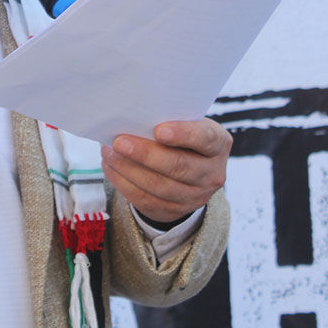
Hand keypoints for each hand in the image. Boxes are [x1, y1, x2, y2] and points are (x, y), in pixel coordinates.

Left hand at [102, 119, 231, 224]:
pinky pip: (145, 199)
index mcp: (219, 144)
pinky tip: (111, 167)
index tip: (158, 130)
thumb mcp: (188, 125)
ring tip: (108, 153)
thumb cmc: (183, 138)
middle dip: (145, 154)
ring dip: (128, 168)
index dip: (183, 134)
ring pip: (159, 185)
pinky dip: (124, 183)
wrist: (190, 172)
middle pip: (178, 166)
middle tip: (119, 141)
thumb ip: (170, 120)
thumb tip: (132, 117)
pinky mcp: (174, 211)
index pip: (205, 139)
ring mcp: (195, 196)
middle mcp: (212, 173)